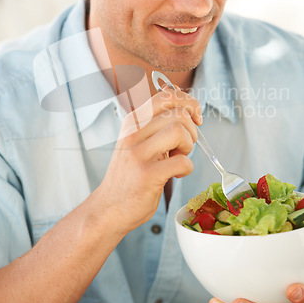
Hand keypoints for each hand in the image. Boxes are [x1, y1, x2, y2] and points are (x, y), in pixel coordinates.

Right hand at [97, 87, 201, 233]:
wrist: (108, 207)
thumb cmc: (129, 174)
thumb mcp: (137, 140)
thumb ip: (156, 122)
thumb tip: (180, 97)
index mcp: (133, 121)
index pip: (166, 95)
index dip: (188, 103)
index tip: (195, 117)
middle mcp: (133, 133)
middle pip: (178, 113)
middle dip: (191, 130)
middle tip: (184, 146)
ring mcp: (139, 154)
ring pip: (180, 131)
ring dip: (188, 146)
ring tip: (178, 158)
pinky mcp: (147, 175)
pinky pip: (183, 162)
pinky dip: (187, 169)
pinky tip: (176, 174)